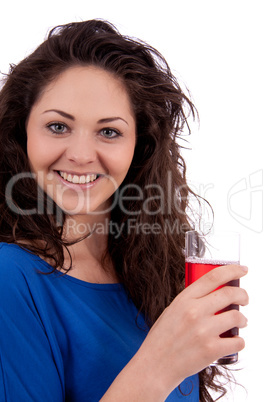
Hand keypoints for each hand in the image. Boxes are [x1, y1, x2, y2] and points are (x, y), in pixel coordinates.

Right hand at [134, 264, 247, 397]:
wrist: (155, 365)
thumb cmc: (163, 338)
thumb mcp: (172, 310)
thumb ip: (192, 301)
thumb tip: (215, 294)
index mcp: (184, 299)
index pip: (213, 277)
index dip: (232, 270)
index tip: (242, 270)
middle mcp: (194, 312)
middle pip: (230, 293)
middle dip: (243, 294)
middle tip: (244, 298)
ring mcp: (204, 331)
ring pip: (237, 316)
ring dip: (243, 319)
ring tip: (239, 322)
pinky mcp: (211, 350)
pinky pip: (238, 341)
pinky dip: (239, 340)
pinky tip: (233, 340)